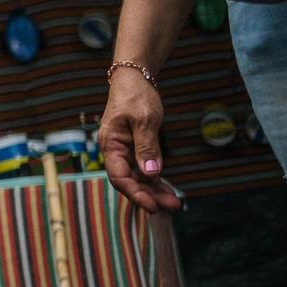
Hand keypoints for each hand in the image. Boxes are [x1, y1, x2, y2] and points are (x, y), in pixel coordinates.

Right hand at [99, 70, 181, 212]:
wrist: (135, 79)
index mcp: (111, 144)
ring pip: (138, 177)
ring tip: (175, 203)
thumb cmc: (135, 96)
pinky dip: (155, 179)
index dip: (135, 193)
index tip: (153, 206)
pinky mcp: (135, 148)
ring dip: (154, 190)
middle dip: (149, 195)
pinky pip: (143, 169)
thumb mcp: (144, 119)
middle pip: (129, 181)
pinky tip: (168, 189)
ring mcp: (125, 151)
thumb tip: (151, 173)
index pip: (119, 176)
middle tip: (173, 207)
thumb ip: (147, 146)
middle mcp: (115, 151)